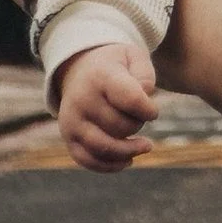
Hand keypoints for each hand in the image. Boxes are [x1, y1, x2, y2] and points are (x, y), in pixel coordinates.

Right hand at [54, 41, 158, 171]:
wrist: (80, 68)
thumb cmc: (114, 65)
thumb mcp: (133, 57)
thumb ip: (145, 75)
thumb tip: (146, 98)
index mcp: (101, 76)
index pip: (130, 99)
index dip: (148, 110)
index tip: (153, 111)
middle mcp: (82, 100)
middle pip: (121, 126)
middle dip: (138, 124)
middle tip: (139, 115)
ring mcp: (72, 121)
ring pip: (105, 148)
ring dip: (129, 151)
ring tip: (145, 146)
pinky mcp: (68, 138)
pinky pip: (89, 161)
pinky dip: (111, 165)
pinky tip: (128, 160)